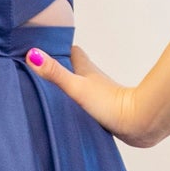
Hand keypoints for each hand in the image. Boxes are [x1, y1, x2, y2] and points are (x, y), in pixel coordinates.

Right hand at [23, 45, 160, 148]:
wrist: (137, 123)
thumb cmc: (109, 103)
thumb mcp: (77, 87)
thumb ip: (55, 73)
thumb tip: (32, 54)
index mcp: (86, 69)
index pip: (73, 52)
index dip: (60, 47)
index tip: (45, 47)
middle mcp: (93, 79)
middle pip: (75, 68)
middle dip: (61, 67)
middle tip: (42, 68)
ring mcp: (99, 94)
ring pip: (81, 84)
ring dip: (69, 85)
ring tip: (50, 89)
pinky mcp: (103, 110)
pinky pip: (86, 102)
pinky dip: (76, 102)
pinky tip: (68, 110)